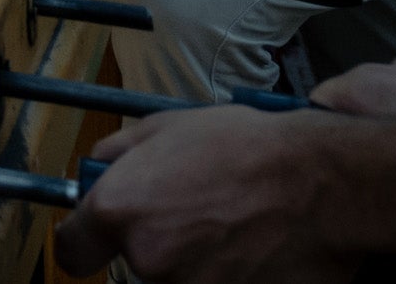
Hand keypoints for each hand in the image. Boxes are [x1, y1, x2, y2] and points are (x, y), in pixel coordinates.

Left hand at [56, 105, 354, 283]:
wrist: (322, 183)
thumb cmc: (245, 148)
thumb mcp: (163, 127)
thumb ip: (115, 154)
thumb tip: (94, 170)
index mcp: (119, 212)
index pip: (73, 252)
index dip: (86, 242)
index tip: (98, 239)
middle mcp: (149, 260)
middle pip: (136, 263)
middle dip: (158, 241)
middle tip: (197, 213)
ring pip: (179, 279)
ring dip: (198, 260)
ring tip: (234, 227)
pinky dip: (232, 275)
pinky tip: (254, 248)